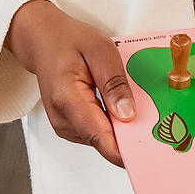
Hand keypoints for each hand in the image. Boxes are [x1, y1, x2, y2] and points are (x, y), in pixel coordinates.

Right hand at [6, 0, 135, 166]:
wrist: (43, 40)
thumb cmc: (68, 41)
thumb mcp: (100, 50)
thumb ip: (114, 83)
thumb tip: (128, 115)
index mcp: (67, 98)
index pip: (99, 137)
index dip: (125, 151)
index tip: (149, 153)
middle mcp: (62, 118)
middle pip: (103, 140)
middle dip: (128, 134)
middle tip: (150, 117)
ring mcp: (64, 126)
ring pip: (102, 138)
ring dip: (119, 127)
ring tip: (124, 100)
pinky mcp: (69, 127)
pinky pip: (96, 133)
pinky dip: (110, 123)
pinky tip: (113, 104)